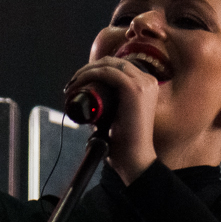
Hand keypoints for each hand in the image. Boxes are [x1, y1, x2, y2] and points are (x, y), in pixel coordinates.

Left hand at [65, 57, 158, 183]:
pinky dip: (90, 74)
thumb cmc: (125, 142)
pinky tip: (78, 83)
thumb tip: (88, 100)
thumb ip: (108, 105)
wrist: (135, 159)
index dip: (96, 70)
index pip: (118, 67)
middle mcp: (148, 81)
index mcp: (147, 85)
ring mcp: (143, 84)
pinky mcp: (135, 89)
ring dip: (86, 70)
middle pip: (113, 62)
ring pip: (109, 64)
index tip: (79, 82)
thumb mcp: (117, 115)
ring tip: (72, 85)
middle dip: (89, 68)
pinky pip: (107, 72)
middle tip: (72, 83)